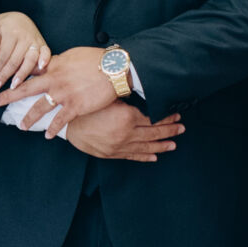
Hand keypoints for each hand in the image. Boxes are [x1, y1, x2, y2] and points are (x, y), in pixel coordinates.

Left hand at [0, 12, 49, 94]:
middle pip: (15, 61)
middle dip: (5, 76)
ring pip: (30, 60)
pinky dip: (45, 60)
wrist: (20, 19)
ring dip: (22, 74)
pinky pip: (46, 52)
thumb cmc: (5, 28)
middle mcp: (25, 38)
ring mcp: (35, 41)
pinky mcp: (43, 44)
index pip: (3, 56)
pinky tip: (40, 69)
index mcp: (12, 34)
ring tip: (14, 86)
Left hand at [0, 43, 115, 123]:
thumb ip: (58, 61)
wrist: (114, 68)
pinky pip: (60, 120)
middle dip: (9, 96)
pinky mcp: (75, 107)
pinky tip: (47, 135)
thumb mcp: (72, 55)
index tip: (2, 80)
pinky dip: (53, 128)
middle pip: (26, 89)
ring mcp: (63, 94)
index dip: (15, 76)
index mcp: (53, 66)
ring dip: (29, 118)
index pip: (30, 71)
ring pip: (40, 108)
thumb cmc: (96, 59)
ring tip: (22, 126)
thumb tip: (48, 63)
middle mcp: (54, 80)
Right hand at [68, 105, 182, 163]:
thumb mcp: (109, 96)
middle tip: (181, 128)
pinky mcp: (111, 154)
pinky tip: (154, 156)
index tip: (176, 115)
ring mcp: (119, 146)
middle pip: (154, 134)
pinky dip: (144, 156)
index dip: (167, 118)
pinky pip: (132, 156)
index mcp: (127, 118)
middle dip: (170, 131)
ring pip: (146, 147)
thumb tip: (142, 90)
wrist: (66, 123)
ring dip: (161, 145)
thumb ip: (126, 97)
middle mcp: (126, 134)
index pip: (154, 119)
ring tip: (173, 144)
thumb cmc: (87, 106)